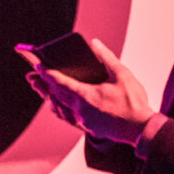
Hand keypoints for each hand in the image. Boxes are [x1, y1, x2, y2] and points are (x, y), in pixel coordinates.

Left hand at [21, 38, 155, 144]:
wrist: (141, 130)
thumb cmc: (134, 102)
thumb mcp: (123, 75)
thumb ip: (107, 57)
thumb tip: (95, 43)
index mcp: (86, 95)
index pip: (60, 82)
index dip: (47, 73)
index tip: (37, 66)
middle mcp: (80, 109)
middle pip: (55, 95)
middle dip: (43, 84)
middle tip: (31, 76)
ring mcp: (83, 120)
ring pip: (60, 108)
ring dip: (50, 97)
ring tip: (41, 89)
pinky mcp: (88, 127)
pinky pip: (68, 116)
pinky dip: (61, 108)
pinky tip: (58, 105)